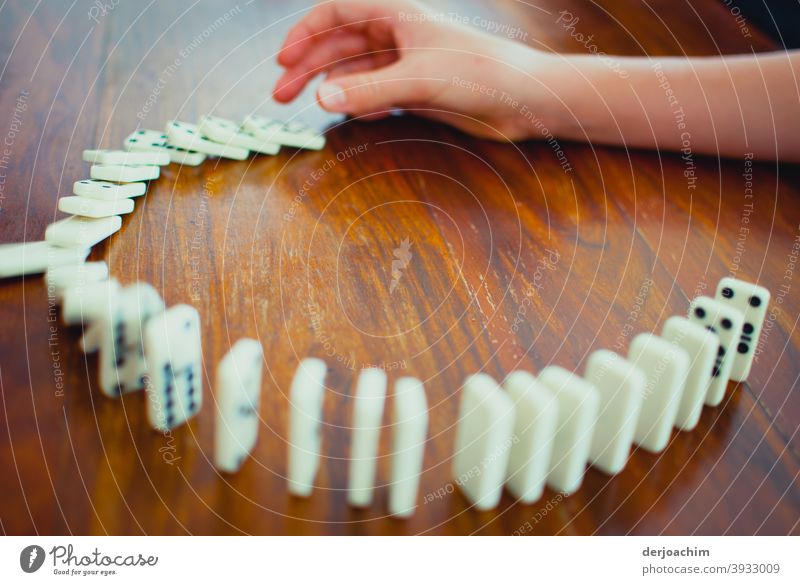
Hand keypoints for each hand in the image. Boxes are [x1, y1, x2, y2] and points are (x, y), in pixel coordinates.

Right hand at [273, 0, 551, 139]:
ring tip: (308, 106)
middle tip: (281, 95)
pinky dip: (361, 102)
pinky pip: (376, 93)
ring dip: (331, 87)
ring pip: (356, 71)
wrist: (523, 100)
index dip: (305, 34)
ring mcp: (407, 63)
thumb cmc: (480, 72)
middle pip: (339, 45)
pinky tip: (356, 114)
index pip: (336, 13)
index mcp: (396, 15)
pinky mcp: (418, 90)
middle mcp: (398, 36)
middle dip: (308, 67)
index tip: (283, 60)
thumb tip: (322, 99)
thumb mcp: (419, 80)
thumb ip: (370, 90)